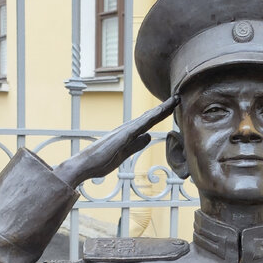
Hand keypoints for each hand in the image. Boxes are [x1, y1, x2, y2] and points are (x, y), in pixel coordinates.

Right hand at [54, 96, 178, 187]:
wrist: (83, 166)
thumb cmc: (100, 162)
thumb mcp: (125, 153)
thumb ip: (137, 144)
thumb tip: (149, 136)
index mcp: (129, 133)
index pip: (149, 122)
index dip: (162, 114)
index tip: (175, 106)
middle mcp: (127, 128)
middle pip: (150, 116)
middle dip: (165, 107)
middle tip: (179, 96)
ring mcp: (124, 131)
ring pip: (147, 118)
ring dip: (161, 109)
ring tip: (175, 100)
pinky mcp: (122, 136)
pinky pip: (139, 125)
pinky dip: (151, 118)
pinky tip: (160, 112)